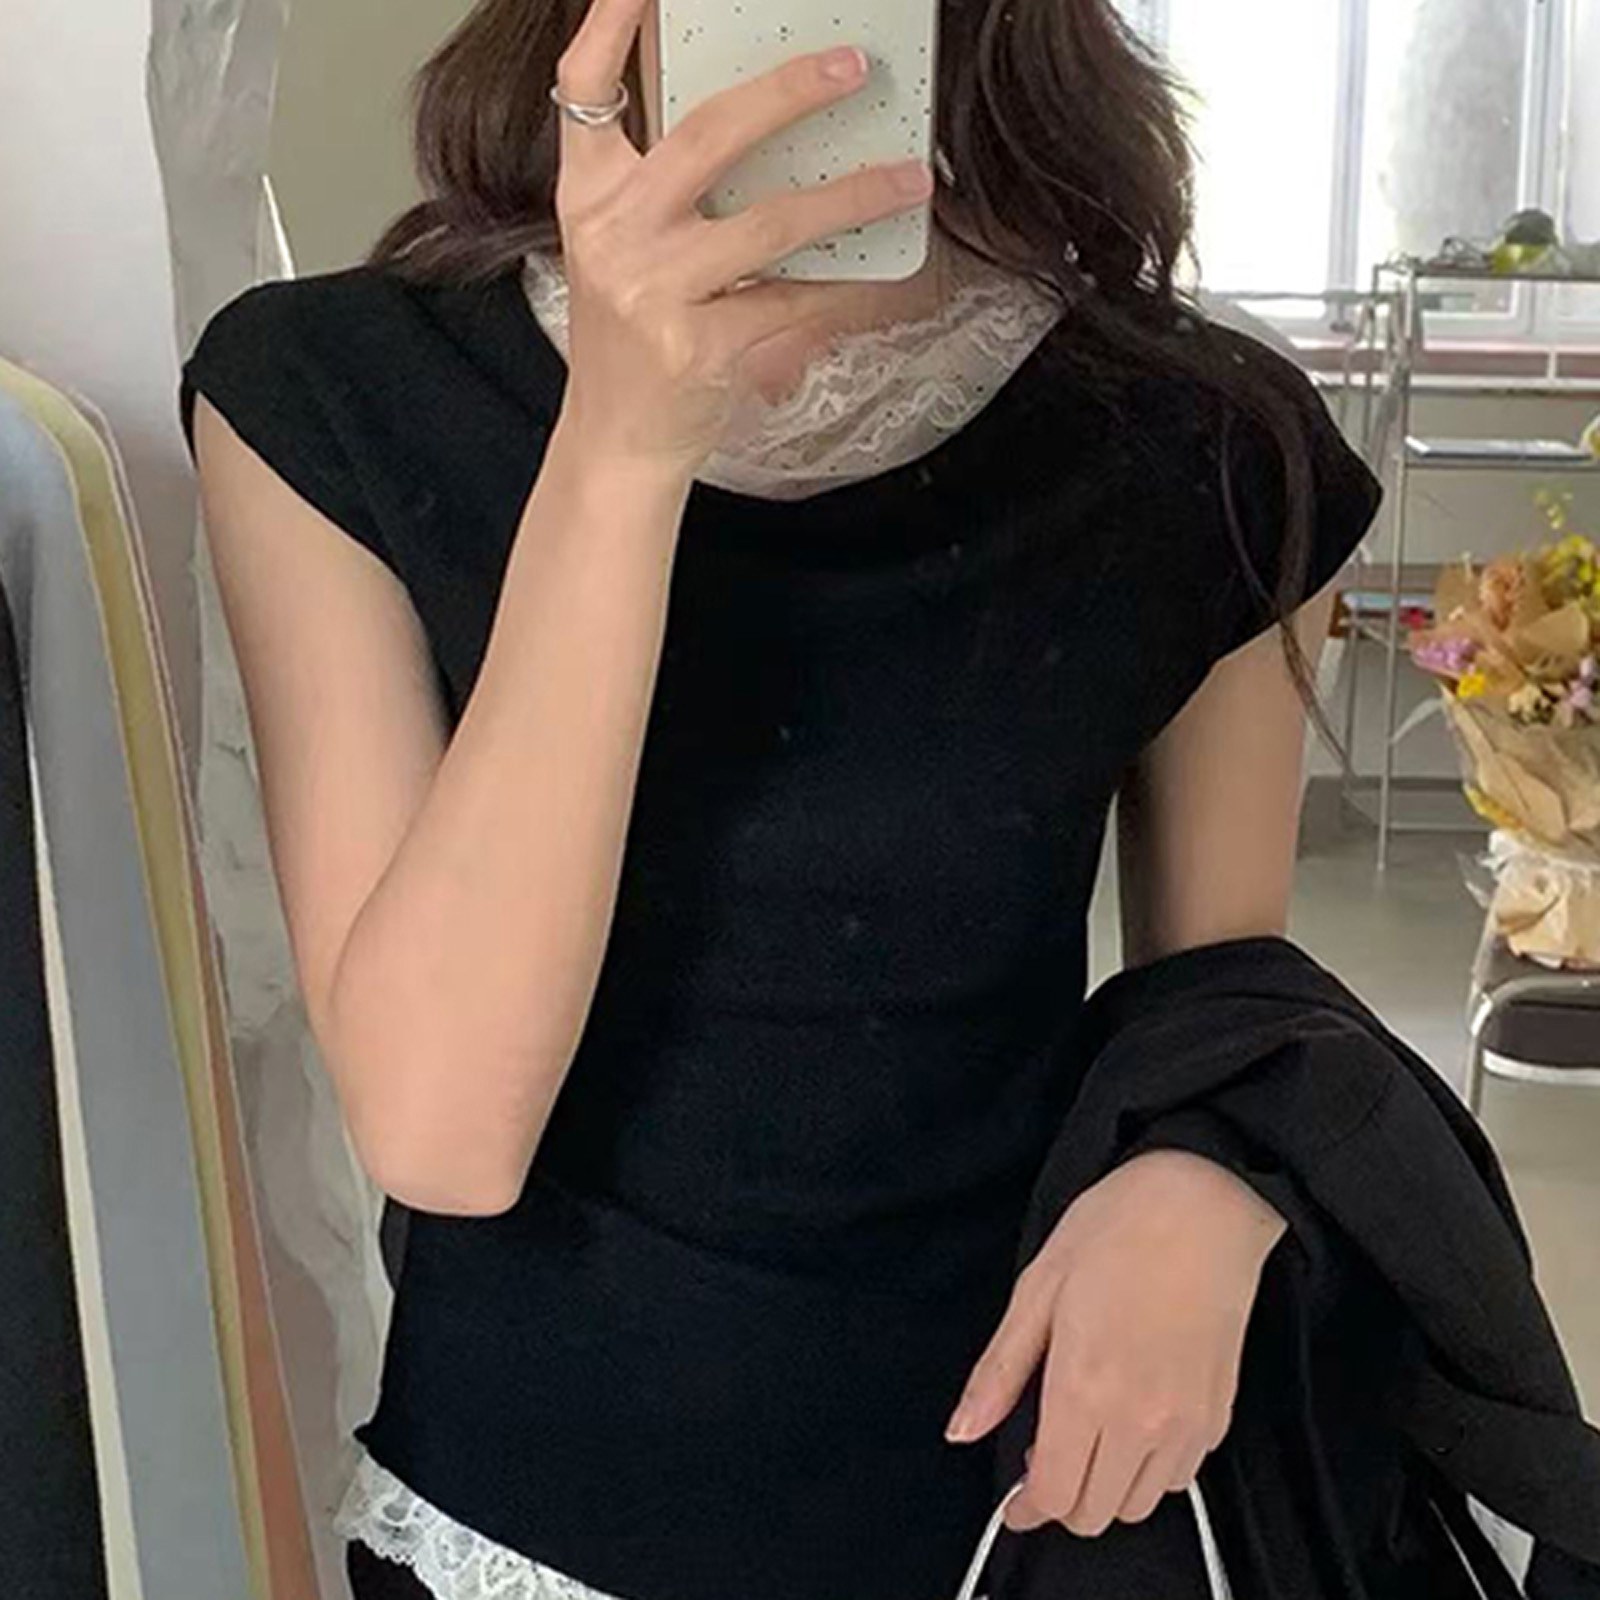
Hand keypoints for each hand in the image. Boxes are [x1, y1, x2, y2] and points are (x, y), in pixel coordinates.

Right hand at [549, 0, 935, 477]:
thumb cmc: (634, 339)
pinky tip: (878, 271)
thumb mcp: (623, 250)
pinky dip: (841, 286)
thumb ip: (663, 186)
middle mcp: (614, 234)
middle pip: (706, 136)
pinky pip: (792, 301)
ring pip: (770, 224)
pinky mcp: (698, 346)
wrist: (617, 439)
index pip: (584, 88)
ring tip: (906, 180)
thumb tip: (760, 119)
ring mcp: (654, 292)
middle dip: (787, 93)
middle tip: (850, 67)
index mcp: (589, 196)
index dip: (612, 21)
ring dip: (850, 197)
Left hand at [945, 1149, 1286, 1535]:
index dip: (1026, 1508)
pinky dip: (1148, 1470)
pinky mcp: (1218, 1414)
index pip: (1055, 1496)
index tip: (1014, 1497)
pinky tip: (1133, 1420)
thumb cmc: (1115, 1231)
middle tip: (1047, 1447)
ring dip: (1107, 1486)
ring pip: (1138, 1505)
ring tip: (1091, 1430)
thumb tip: (962, 1430)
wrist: (1204, 1202)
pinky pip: (1177, 1478)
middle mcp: (1140, 1420)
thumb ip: (1000, 1370)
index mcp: (1085, 1388)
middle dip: (1062, 1496)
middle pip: (1095, 1514)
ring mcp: (1186, 1423)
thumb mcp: (1037, 1287)